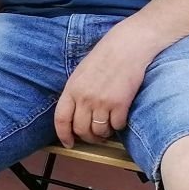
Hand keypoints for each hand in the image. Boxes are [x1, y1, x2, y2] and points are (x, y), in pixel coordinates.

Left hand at [55, 25, 156, 146]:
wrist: (128, 46)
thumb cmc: (105, 56)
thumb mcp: (81, 72)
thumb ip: (76, 92)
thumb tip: (75, 113)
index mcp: (71, 89)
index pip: (61, 119)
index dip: (63, 135)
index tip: (69, 143)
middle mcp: (84, 98)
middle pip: (80, 129)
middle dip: (87, 137)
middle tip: (94, 136)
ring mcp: (102, 102)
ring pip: (99, 131)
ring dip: (103, 134)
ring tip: (108, 129)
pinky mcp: (120, 104)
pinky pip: (117, 126)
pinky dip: (118, 126)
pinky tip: (120, 119)